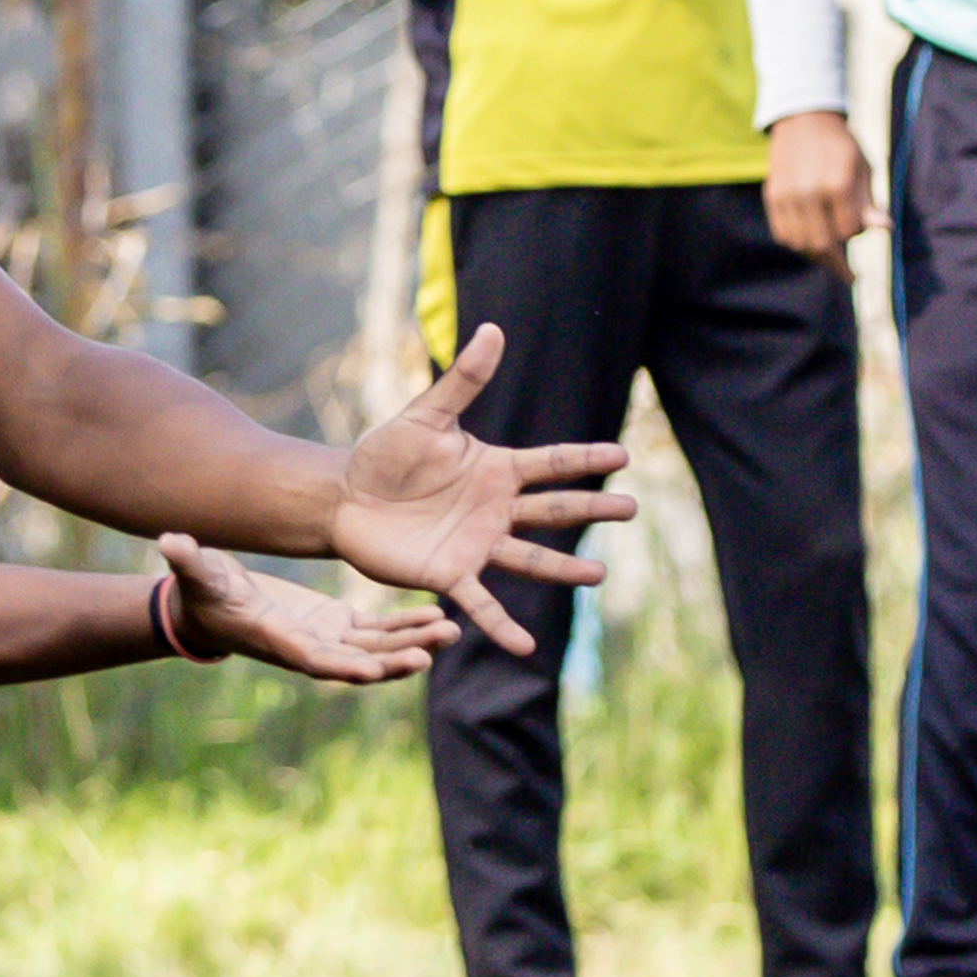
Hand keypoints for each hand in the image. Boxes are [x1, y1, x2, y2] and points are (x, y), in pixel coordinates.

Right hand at [150, 537, 458, 685]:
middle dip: (393, 660)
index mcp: (276, 640)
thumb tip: (169, 541)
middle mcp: (307, 647)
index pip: (312, 659)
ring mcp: (326, 639)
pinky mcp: (338, 626)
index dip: (343, 667)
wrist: (213, 609)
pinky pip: (379, 632)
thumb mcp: (196, 573)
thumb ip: (188, 559)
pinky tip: (438, 617)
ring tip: (450, 632)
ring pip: (377, 648)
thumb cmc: (202, 591)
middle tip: (428, 656)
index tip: (372, 672)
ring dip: (413, 643)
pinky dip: (407, 627)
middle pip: (356, 661)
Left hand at [312, 325, 634, 654]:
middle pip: (554, 510)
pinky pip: (482, 602)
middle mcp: (495, 509)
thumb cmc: (385, 455)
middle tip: (632, 510)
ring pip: (530, 560)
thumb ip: (462, 380)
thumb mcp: (424, 415)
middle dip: (592, 509)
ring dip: (564, 570)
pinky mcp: (449, 574)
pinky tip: (528, 647)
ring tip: (599, 577)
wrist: (345, 498)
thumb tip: (493, 330)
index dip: (584, 459)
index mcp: (494, 468)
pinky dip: (504, 625)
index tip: (623, 456)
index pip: (550, 463)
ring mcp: (476, 545)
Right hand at [759, 113, 869, 264]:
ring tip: (828, 255)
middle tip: (847, 274)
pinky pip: (783, 234)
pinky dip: (797, 243)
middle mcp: (809, 192)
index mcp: (837, 184)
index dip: (856, 234)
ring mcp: (787, 195)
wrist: (804, 118)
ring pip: (801, 244)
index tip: (859, 232)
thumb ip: (869, 202)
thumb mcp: (863, 167)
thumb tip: (885, 229)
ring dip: (816, 255)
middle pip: (822, 245)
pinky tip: (809, 240)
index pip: (849, 231)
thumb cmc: (840, 146)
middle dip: (837, 263)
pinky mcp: (773, 196)